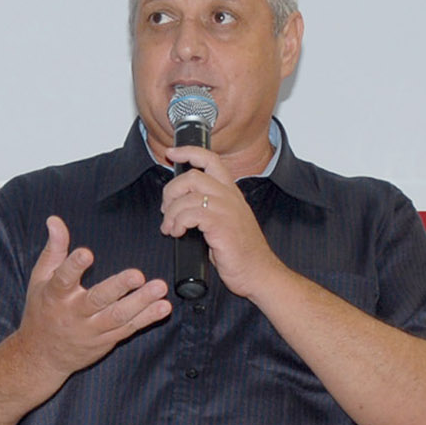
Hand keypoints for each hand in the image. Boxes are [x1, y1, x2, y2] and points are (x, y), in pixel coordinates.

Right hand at [16, 216, 171, 377]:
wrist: (42, 355)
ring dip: (141, 303)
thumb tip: (55, 221)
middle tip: (137, 275)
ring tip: (159, 288)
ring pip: (118, 316)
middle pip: (97, 300)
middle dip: (118, 287)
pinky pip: (129, 328)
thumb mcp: (40, 279)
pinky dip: (147, 318)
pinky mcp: (106, 340)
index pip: (63, 279)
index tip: (87, 253)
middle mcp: (74, 313)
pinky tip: (162, 307)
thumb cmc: (42, 310)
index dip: (74, 266)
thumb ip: (54, 250)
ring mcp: (92, 329)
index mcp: (55, 295)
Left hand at [159, 145, 284, 296]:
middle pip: (192, 176)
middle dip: (171, 191)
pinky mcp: (221, 225)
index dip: (188, 151)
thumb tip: (181, 206)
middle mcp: (230, 197)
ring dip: (171, 213)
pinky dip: (177, 223)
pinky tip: (177, 233)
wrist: (258, 273)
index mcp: (231, 193)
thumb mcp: (226, 222)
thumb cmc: (241, 253)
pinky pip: (190, 214)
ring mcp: (226, 210)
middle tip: (166, 210)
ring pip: (187, 196)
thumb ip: (208, 209)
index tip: (172, 153)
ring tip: (170, 228)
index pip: (211, 159)